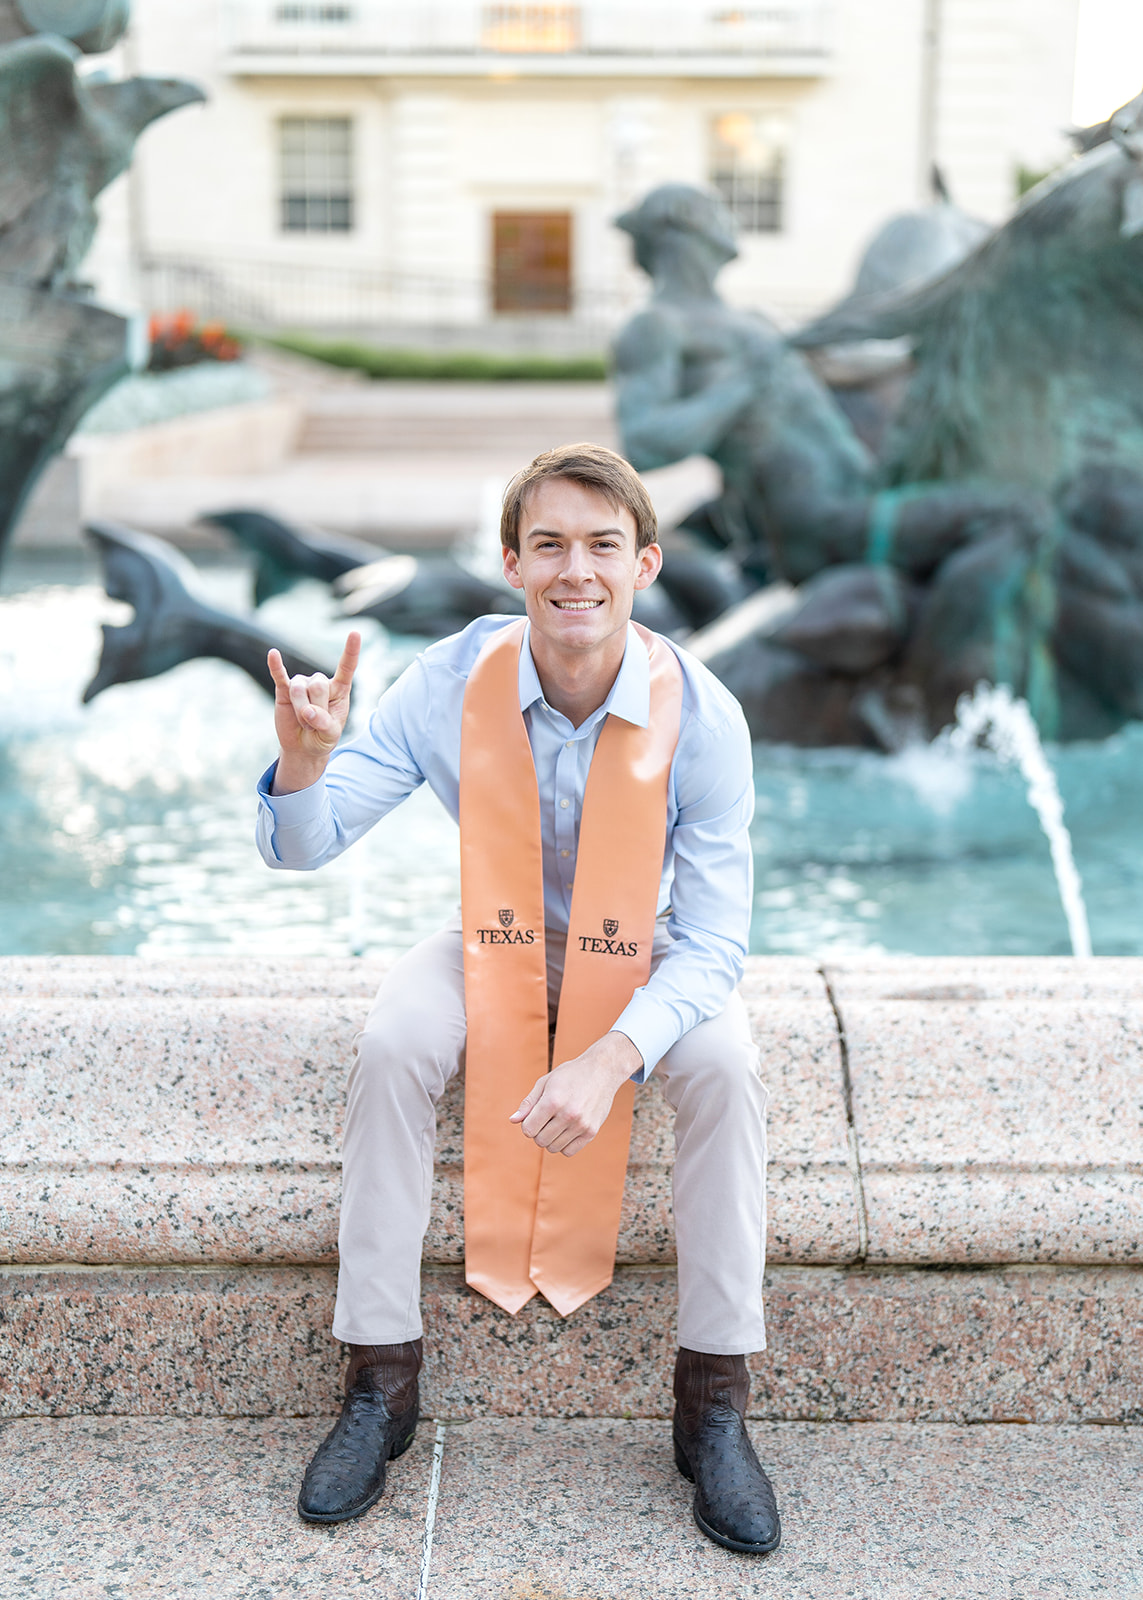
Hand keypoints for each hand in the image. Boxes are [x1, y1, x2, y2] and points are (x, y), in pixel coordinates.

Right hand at [268, 631, 359, 793]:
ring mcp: (302, 684)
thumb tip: (307, 711)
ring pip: (299, 690)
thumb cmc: (322, 738)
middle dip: (315, 710)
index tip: (355, 633)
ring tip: (303, 722)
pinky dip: (276, 666)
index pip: (346, 667)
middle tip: (314, 725)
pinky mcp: (284, 690)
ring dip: (301, 713)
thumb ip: (324, 724)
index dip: (351, 651)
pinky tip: (273, 654)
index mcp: (339, 689)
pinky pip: (279, 676)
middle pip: (318, 686)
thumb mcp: (331, 736)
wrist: (302, 747)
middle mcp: (320, 682)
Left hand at [509, 1032, 641, 1157]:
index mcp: (552, 1101)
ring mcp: (581, 1125)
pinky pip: (569, 1151)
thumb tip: (513, 1121)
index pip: (528, 1130)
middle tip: (546, 1119)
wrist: (602, 1070)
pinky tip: (566, 1131)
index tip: (534, 1116)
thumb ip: (528, 1103)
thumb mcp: (545, 1082)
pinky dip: (563, 1145)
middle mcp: (568, 1114)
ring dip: (550, 1139)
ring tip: (556, 1123)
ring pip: (553, 1148)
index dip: (527, 1124)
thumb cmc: (570, 1075)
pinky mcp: (591, 1132)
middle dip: (538, 1132)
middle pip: (540, 1140)